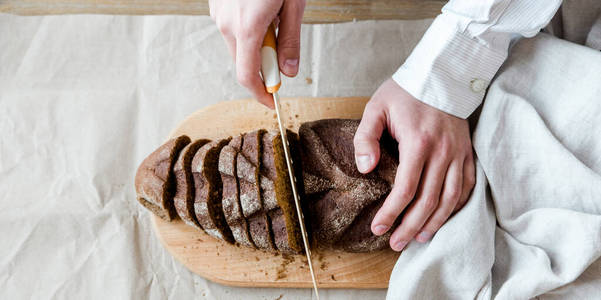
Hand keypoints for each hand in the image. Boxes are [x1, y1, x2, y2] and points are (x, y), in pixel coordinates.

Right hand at [209, 0, 305, 107]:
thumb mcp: (294, 4)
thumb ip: (290, 40)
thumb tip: (288, 71)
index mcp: (247, 26)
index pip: (248, 76)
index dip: (260, 93)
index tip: (271, 101)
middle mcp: (227, 22)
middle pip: (244, 61)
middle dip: (264, 62)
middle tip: (282, 48)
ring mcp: (218, 13)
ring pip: (238, 43)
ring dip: (256, 40)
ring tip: (272, 14)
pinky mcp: (216, 5)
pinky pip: (232, 27)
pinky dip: (246, 26)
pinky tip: (259, 7)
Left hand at [354, 79, 475, 251]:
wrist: (443, 72)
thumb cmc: (406, 90)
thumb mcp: (376, 107)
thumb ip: (366, 138)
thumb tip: (365, 168)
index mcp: (418, 143)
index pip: (405, 189)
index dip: (391, 213)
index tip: (378, 228)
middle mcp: (443, 152)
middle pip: (428, 201)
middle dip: (410, 226)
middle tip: (396, 244)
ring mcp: (459, 153)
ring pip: (451, 199)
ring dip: (435, 222)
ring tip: (419, 238)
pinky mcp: (468, 152)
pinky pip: (467, 186)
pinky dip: (457, 206)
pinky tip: (444, 218)